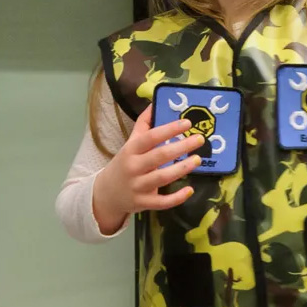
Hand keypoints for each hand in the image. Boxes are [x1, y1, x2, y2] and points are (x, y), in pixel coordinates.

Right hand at [93, 105, 201, 233]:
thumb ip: (144, 124)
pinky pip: (162, 202)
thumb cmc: (125, 163)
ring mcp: (138, 186)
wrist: (107, 193)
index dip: (169, 129)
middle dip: (181, 147)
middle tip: (200, 139)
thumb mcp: (131, 143)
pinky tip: (190, 189)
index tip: (187, 123)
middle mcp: (133, 167)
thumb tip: (155, 103)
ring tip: (197, 159)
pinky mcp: (143, 203)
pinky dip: (177, 197)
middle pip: (159, 156)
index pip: (151, 137)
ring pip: (162, 178)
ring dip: (181, 168)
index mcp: (131, 149)